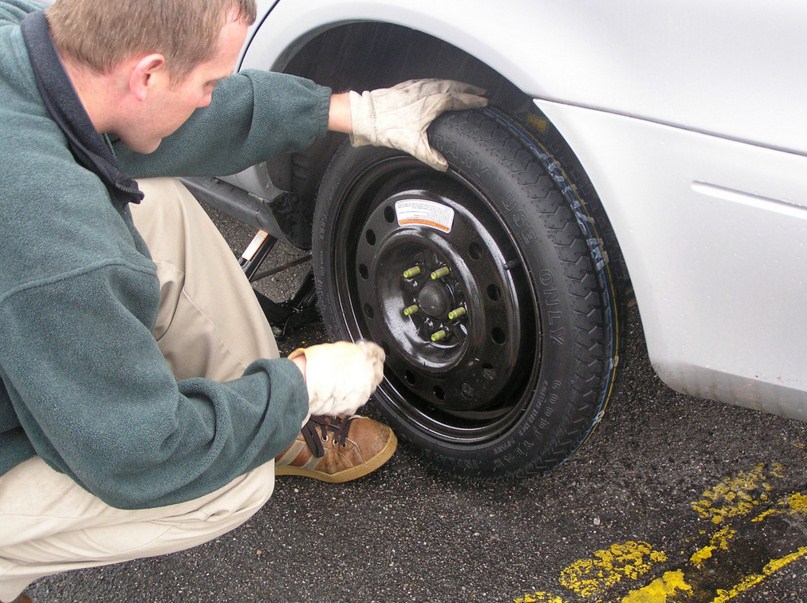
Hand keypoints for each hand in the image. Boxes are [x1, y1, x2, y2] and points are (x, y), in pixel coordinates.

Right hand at [288, 341, 384, 416]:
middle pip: (377, 373)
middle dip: (370, 371)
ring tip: (344, 382)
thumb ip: (352, 352)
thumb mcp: (337, 348)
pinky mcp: (352, 406)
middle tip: (359, 369)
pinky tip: (339, 393)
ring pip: (367, 389)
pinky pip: (355, 402)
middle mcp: (367, 376)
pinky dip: (349, 398)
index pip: (378, 354)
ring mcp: (361, 393)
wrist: (304, 384)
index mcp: (364, 357)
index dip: (373, 354)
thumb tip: (356, 353)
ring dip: (360, 386)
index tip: (371, 355)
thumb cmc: (315, 364)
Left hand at [349, 79, 487, 170]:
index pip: (460, 99)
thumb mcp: (414, 146)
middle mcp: (428, 90)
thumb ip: (432, 157)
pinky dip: (441, 83)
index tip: (484, 101)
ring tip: (466, 88)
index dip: (473, 100)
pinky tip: (440, 86)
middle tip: (481, 91)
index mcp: (434, 102)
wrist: (367, 115)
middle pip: (455, 86)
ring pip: (443, 82)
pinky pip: (431, 81)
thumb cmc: (388, 127)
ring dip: (457, 84)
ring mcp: (418, 86)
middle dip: (470, 89)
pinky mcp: (408, 85)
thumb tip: (444, 165)